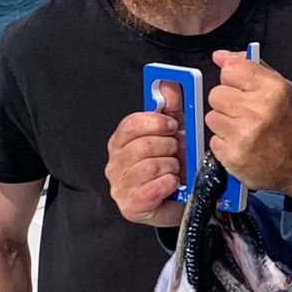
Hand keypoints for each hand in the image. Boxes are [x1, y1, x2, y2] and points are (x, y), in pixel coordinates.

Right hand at [106, 86, 185, 226]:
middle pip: (141, 146)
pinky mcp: (130, 207)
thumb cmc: (171, 168)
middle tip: (177, 153)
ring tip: (175, 171)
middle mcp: (114, 165)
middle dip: (167, 148)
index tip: (172, 125)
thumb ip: (170, 109)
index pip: (130, 125)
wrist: (176, 203)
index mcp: (119, 143)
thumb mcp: (172, 136)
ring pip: (149, 167)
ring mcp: (119, 187)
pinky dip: (168, 184)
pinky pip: (152, 189)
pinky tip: (173, 184)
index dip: (154, 123)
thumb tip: (169, 83)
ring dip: (170, 167)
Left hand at [206, 52, 291, 198]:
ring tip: (244, 129)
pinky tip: (242, 144)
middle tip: (244, 112)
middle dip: (227, 102)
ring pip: (211, 117)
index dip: (233, 79)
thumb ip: (249, 67)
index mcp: (272, 89)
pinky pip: (213, 141)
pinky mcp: (233, 156)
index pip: (230, 70)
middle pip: (216, 94)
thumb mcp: (281, 88)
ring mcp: (243, 135)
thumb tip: (220, 56)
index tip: (241, 87)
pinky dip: (225, 143)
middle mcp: (257, 111)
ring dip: (224, 123)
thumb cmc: (291, 124)